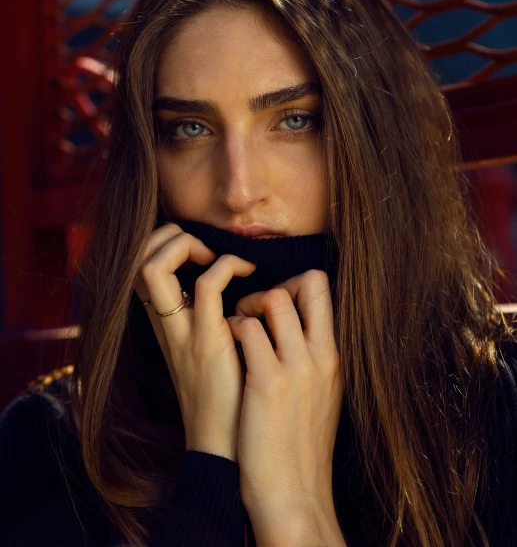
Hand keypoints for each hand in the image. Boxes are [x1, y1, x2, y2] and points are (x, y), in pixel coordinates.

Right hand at [134, 222, 255, 461]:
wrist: (224, 445)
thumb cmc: (227, 394)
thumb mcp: (211, 348)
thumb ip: (211, 317)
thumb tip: (234, 284)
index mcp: (165, 323)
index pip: (141, 267)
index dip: (162, 243)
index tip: (203, 250)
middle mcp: (163, 323)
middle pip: (136, 259)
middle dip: (166, 235)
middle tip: (204, 245)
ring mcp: (180, 331)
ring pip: (153, 265)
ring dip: (186, 244)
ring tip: (218, 255)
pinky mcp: (205, 341)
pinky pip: (206, 285)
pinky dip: (227, 265)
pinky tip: (249, 273)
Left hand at [227, 270, 344, 543]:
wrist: (294, 496)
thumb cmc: (299, 448)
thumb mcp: (322, 396)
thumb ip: (313, 360)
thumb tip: (296, 329)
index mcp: (333, 357)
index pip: (324, 290)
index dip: (295, 284)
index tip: (274, 305)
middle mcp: (320, 355)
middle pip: (308, 282)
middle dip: (276, 283)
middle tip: (255, 309)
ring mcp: (297, 367)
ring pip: (274, 298)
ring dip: (248, 304)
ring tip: (237, 328)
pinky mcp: (268, 382)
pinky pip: (246, 328)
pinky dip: (230, 329)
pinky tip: (225, 349)